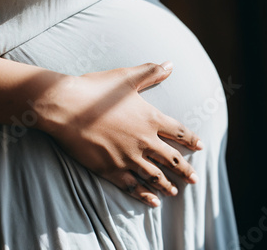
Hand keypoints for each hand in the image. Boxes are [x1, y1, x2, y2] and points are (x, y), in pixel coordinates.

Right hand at [37, 62, 202, 206]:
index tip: (201, 147)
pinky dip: (144, 195)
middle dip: (185, 170)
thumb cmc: (96, 89)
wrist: (66, 106)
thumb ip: (151, 72)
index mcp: (150, 119)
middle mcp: (144, 140)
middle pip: (172, 159)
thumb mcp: (127, 78)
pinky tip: (153, 202)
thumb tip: (171, 64)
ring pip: (154, 175)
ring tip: (175, 192)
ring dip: (167, 184)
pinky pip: (132, 185)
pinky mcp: (110, 169)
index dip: (191, 139)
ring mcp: (128, 157)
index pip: (179, 132)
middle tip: (195, 179)